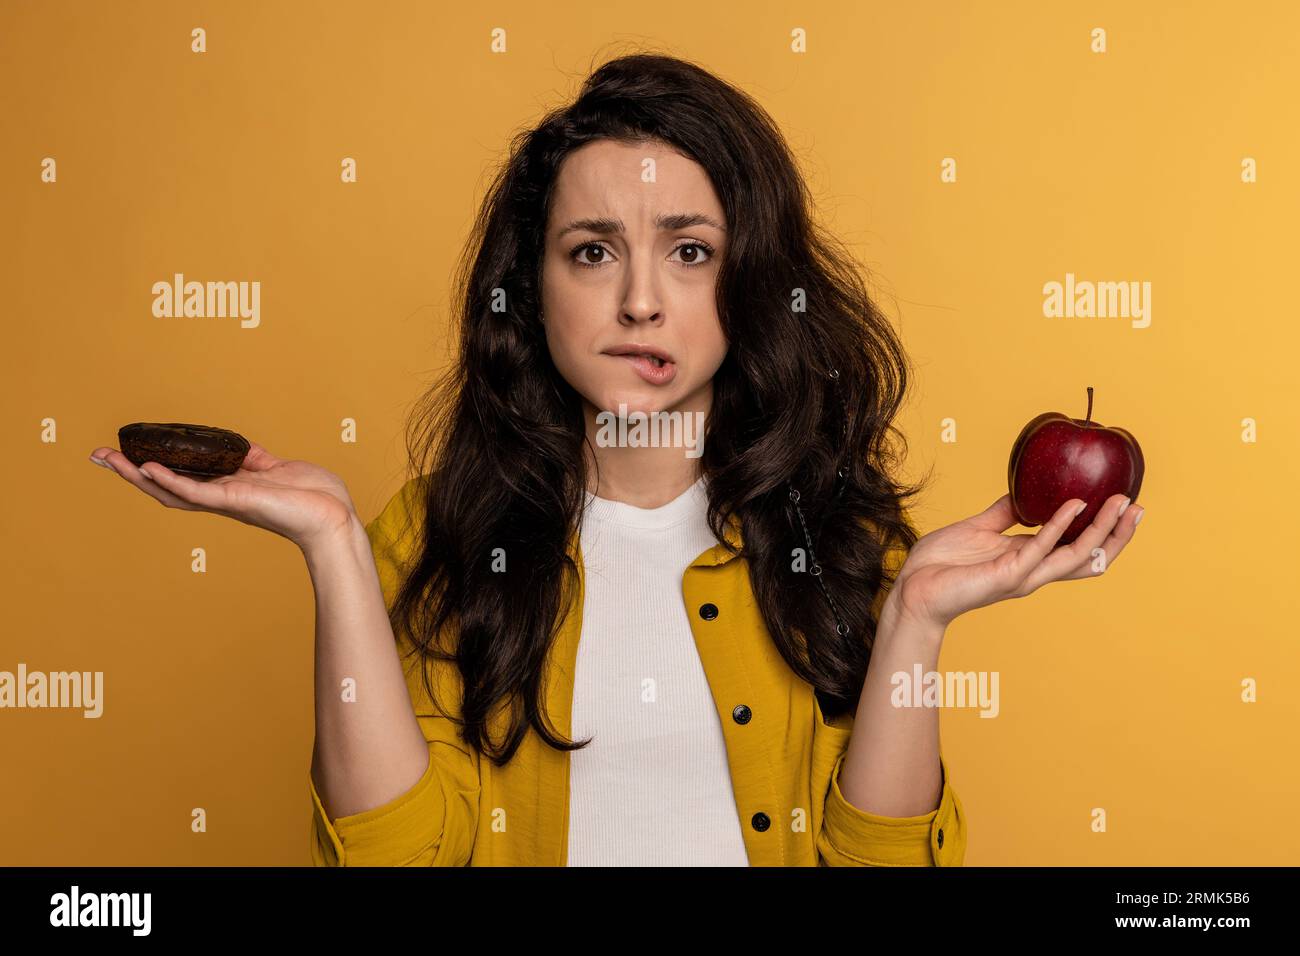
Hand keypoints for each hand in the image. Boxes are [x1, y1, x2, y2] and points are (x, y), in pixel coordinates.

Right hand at [88, 441, 358, 551]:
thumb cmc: (313, 497)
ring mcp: (226, 501)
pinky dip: (171, 480)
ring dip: (138, 476)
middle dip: (130, 473)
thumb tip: (240, 449)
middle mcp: (221, 499)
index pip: (182, 479)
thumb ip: (254, 461)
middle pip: (164, 487)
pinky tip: (148, 468)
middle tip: (99, 456)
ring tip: (110, 460)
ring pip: (171, 491)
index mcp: (229, 491)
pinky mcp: (235, 501)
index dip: (153, 469)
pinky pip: (196, 492)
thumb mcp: (277, 470)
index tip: (126, 454)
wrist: (333, 516)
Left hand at [885, 492, 1142, 630]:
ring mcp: (1023, 575)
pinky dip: (1058, 526)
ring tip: (1119, 504)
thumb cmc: (942, 564)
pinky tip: (1071, 505)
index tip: (1125, 506)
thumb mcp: (979, 529)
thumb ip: (1004, 514)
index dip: (1105, 532)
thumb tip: (1023, 493)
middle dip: (1117, 534)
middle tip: (1138, 507)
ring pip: (1076, 557)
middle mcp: (1033, 571)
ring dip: (1101, 530)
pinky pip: (1039, 548)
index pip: (1079, 549)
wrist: (912, 588)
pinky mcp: (1006, 575)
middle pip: (1090, 558)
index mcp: (1029, 560)